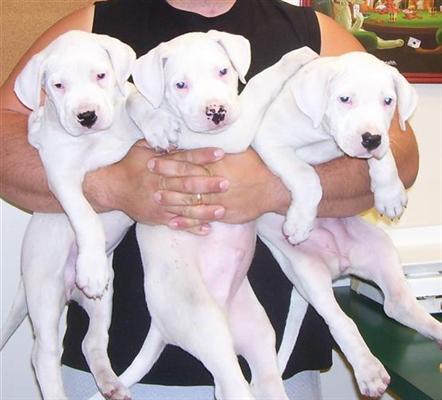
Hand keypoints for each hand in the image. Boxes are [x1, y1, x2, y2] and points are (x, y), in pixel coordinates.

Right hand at [84, 140, 228, 233]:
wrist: (112, 188)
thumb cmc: (130, 165)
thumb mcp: (141, 148)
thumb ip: (161, 143)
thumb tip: (180, 133)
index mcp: (159, 165)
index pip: (184, 159)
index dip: (202, 156)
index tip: (220, 153)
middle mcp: (160, 184)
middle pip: (186, 184)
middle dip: (206, 185)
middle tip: (226, 184)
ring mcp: (159, 203)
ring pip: (184, 207)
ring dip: (203, 210)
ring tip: (221, 210)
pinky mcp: (157, 217)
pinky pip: (177, 223)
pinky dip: (191, 227)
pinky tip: (206, 229)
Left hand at [155, 148, 290, 225]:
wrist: (274, 188)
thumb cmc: (257, 165)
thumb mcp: (239, 150)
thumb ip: (220, 147)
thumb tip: (205, 138)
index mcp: (217, 163)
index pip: (189, 159)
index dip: (170, 158)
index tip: (155, 156)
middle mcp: (215, 181)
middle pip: (185, 178)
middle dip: (165, 175)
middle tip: (147, 173)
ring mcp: (218, 199)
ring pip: (190, 200)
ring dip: (171, 199)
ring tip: (155, 197)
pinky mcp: (223, 214)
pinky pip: (202, 218)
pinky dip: (187, 221)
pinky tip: (173, 221)